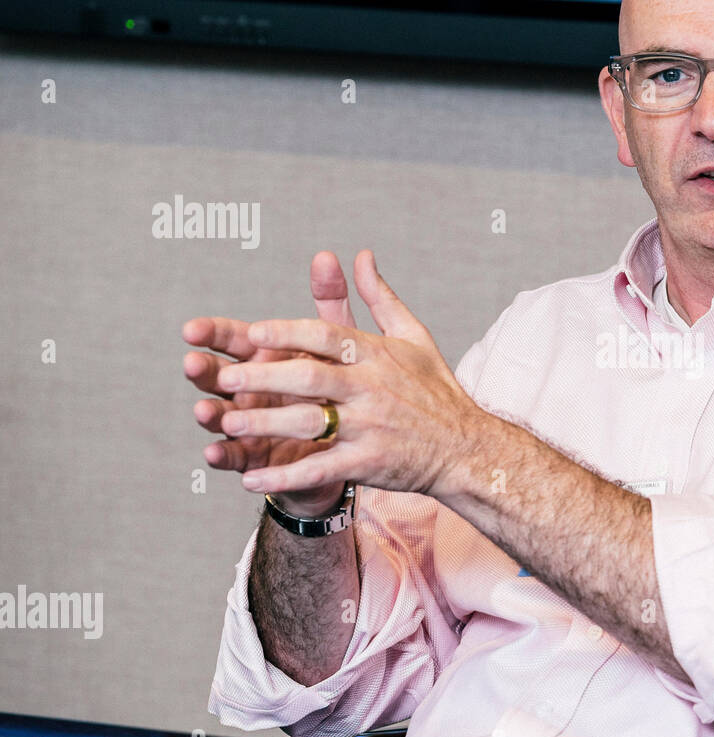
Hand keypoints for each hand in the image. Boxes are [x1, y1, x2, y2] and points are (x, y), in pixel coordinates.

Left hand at [207, 250, 485, 499]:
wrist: (466, 448)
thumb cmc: (436, 391)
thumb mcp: (414, 337)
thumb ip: (381, 298)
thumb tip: (361, 256)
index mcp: (378, 355)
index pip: (327, 335)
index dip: (288, 332)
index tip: (252, 332)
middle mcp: (372, 389)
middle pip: (310, 378)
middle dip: (264, 377)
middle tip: (224, 377)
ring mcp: (370, 427)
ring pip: (310, 423)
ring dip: (265, 423)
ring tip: (225, 423)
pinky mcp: (369, 463)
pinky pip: (320, 469)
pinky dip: (284, 475)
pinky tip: (249, 479)